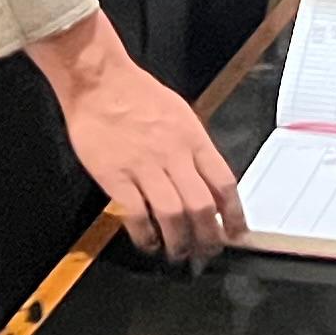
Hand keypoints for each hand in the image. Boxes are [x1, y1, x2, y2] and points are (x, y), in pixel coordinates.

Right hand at [30, 14, 241, 264]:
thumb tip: (208, 180)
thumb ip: (194, 148)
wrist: (99, 81)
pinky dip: (146, 234)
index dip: (234, 213)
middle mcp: (174, 154)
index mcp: (193, 138)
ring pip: (173, 215)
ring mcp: (145, 166)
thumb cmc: (138, 94)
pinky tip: (148, 242)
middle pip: (202, 206)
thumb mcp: (180, 114)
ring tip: (178, 253)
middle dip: (209, 237)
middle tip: (206, 252)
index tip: (236, 233)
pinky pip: (136, 214)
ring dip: (179, 241)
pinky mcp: (116, 176)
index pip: (224, 182)